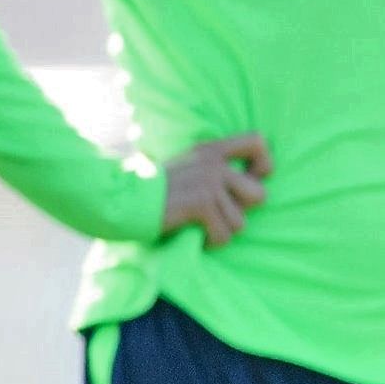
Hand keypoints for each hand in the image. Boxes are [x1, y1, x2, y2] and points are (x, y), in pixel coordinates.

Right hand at [159, 133, 268, 247]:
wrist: (121, 202)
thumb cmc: (154, 192)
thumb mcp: (187, 168)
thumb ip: (215, 169)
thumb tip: (254, 184)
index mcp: (210, 149)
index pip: (257, 141)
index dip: (263, 164)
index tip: (251, 178)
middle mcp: (213, 163)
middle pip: (259, 195)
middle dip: (240, 211)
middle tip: (214, 213)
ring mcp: (209, 183)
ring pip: (241, 223)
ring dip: (220, 231)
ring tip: (197, 223)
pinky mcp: (202, 204)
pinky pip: (224, 236)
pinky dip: (210, 242)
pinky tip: (192, 233)